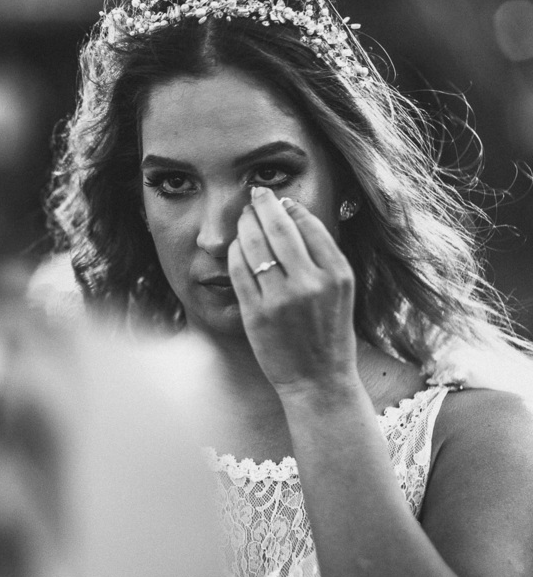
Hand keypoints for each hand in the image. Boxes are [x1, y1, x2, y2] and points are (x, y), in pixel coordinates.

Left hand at [228, 186, 358, 394]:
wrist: (319, 380)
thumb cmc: (328, 333)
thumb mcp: (341, 292)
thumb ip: (323, 257)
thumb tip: (294, 215)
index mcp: (338, 274)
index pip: (309, 224)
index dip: (289, 207)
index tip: (279, 199)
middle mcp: (311, 283)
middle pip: (278, 228)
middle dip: (262, 205)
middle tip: (255, 195)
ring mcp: (282, 298)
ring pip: (254, 245)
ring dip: (246, 225)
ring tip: (244, 217)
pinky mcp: (256, 313)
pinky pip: (238, 270)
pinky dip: (235, 252)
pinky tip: (236, 246)